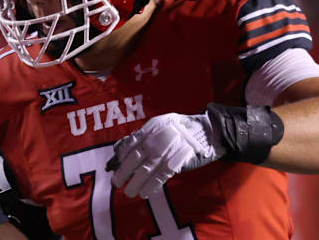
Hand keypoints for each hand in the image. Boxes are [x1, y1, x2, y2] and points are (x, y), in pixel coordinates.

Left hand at [105, 112, 225, 198]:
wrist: (204, 132)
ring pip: (148, 168)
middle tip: (117, 183)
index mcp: (153, 126)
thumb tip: (119, 151)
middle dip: (124, 172)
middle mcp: (160, 136)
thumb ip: (140, 136)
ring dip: (137, 182)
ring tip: (130, 192)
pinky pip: (162, 175)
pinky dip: (152, 185)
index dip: (121, 157)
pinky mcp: (180, 159)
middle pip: (137, 157)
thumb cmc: (177, 131)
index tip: (113, 168)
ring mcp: (170, 148)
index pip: (131, 143)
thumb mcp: (158, 125)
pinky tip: (145, 192)